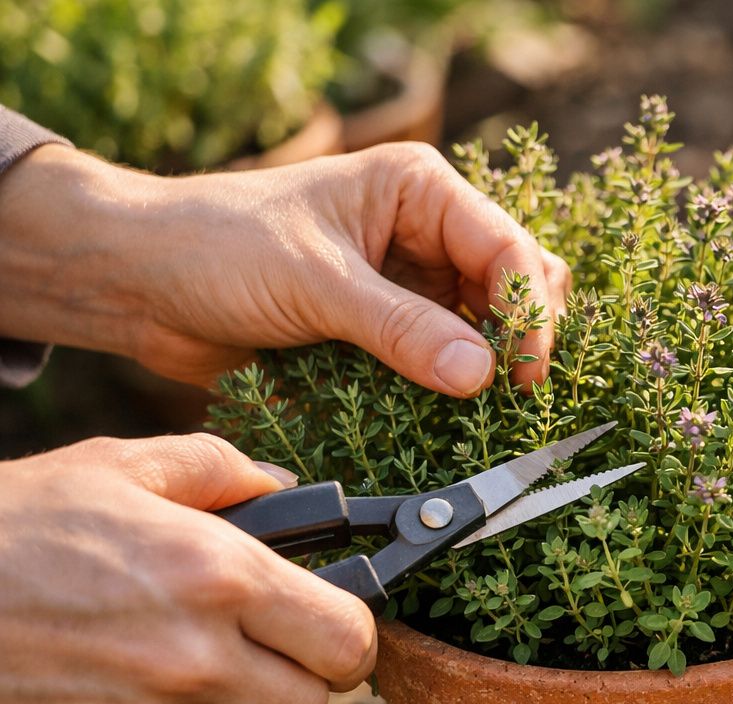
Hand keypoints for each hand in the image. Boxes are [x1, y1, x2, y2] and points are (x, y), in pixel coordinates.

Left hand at [0, 142, 570, 395]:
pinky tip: (443, 415)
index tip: (525, 374)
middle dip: (520, 341)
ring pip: (485, 333)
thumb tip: (481, 375)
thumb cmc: (214, 246)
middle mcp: (426, 234)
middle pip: (513, 290)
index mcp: (419, 191)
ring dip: (486, 372)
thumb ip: (402, 329)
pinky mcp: (386, 333)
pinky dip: (448, 392)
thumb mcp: (315, 283)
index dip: (528, 312)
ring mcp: (409, 286)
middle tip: (512, 396)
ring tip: (479, 413)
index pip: (508, 250)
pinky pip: (441, 366)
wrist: (138, 283)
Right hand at [0, 434, 376, 703]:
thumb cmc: (10, 523)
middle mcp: (195, 657)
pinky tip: (83, 684)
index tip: (328, 630)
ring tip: (136, 652)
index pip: (349, 642)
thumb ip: (219, 471)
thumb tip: (288, 488)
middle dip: (289, 681)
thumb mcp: (117, 467)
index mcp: (221, 577)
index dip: (347, 639)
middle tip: (249, 649)